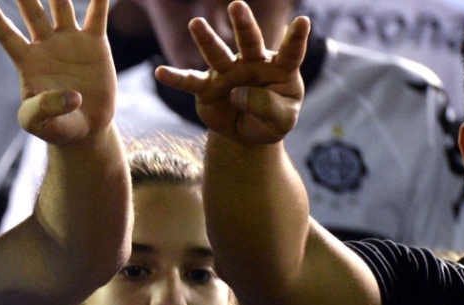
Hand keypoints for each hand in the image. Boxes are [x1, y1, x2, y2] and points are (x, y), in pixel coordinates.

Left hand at [0, 0, 115, 146]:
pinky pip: (97, 12)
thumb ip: (46, 110)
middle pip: (32, 10)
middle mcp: (45, 45)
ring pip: (61, 4)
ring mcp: (69, 39)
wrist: (84, 127)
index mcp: (27, 62)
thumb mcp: (41, 123)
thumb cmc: (55, 126)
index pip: (6, 35)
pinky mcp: (94, 41)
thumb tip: (71, 98)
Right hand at [152, 2, 309, 145]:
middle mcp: (253, 64)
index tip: (303, 21)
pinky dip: (175, 78)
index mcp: (280, 68)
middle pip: (249, 42)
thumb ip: (268, 106)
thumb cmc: (271, 120)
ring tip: (195, 23)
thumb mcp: (281, 120)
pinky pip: (190, 82)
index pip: (291, 52)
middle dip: (243, 24)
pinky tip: (160, 72)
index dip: (295, 38)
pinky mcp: (207, 88)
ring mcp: (228, 73)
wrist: (248, 132)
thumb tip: (238, 92)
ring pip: (217, 55)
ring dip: (206, 39)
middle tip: (236, 5)